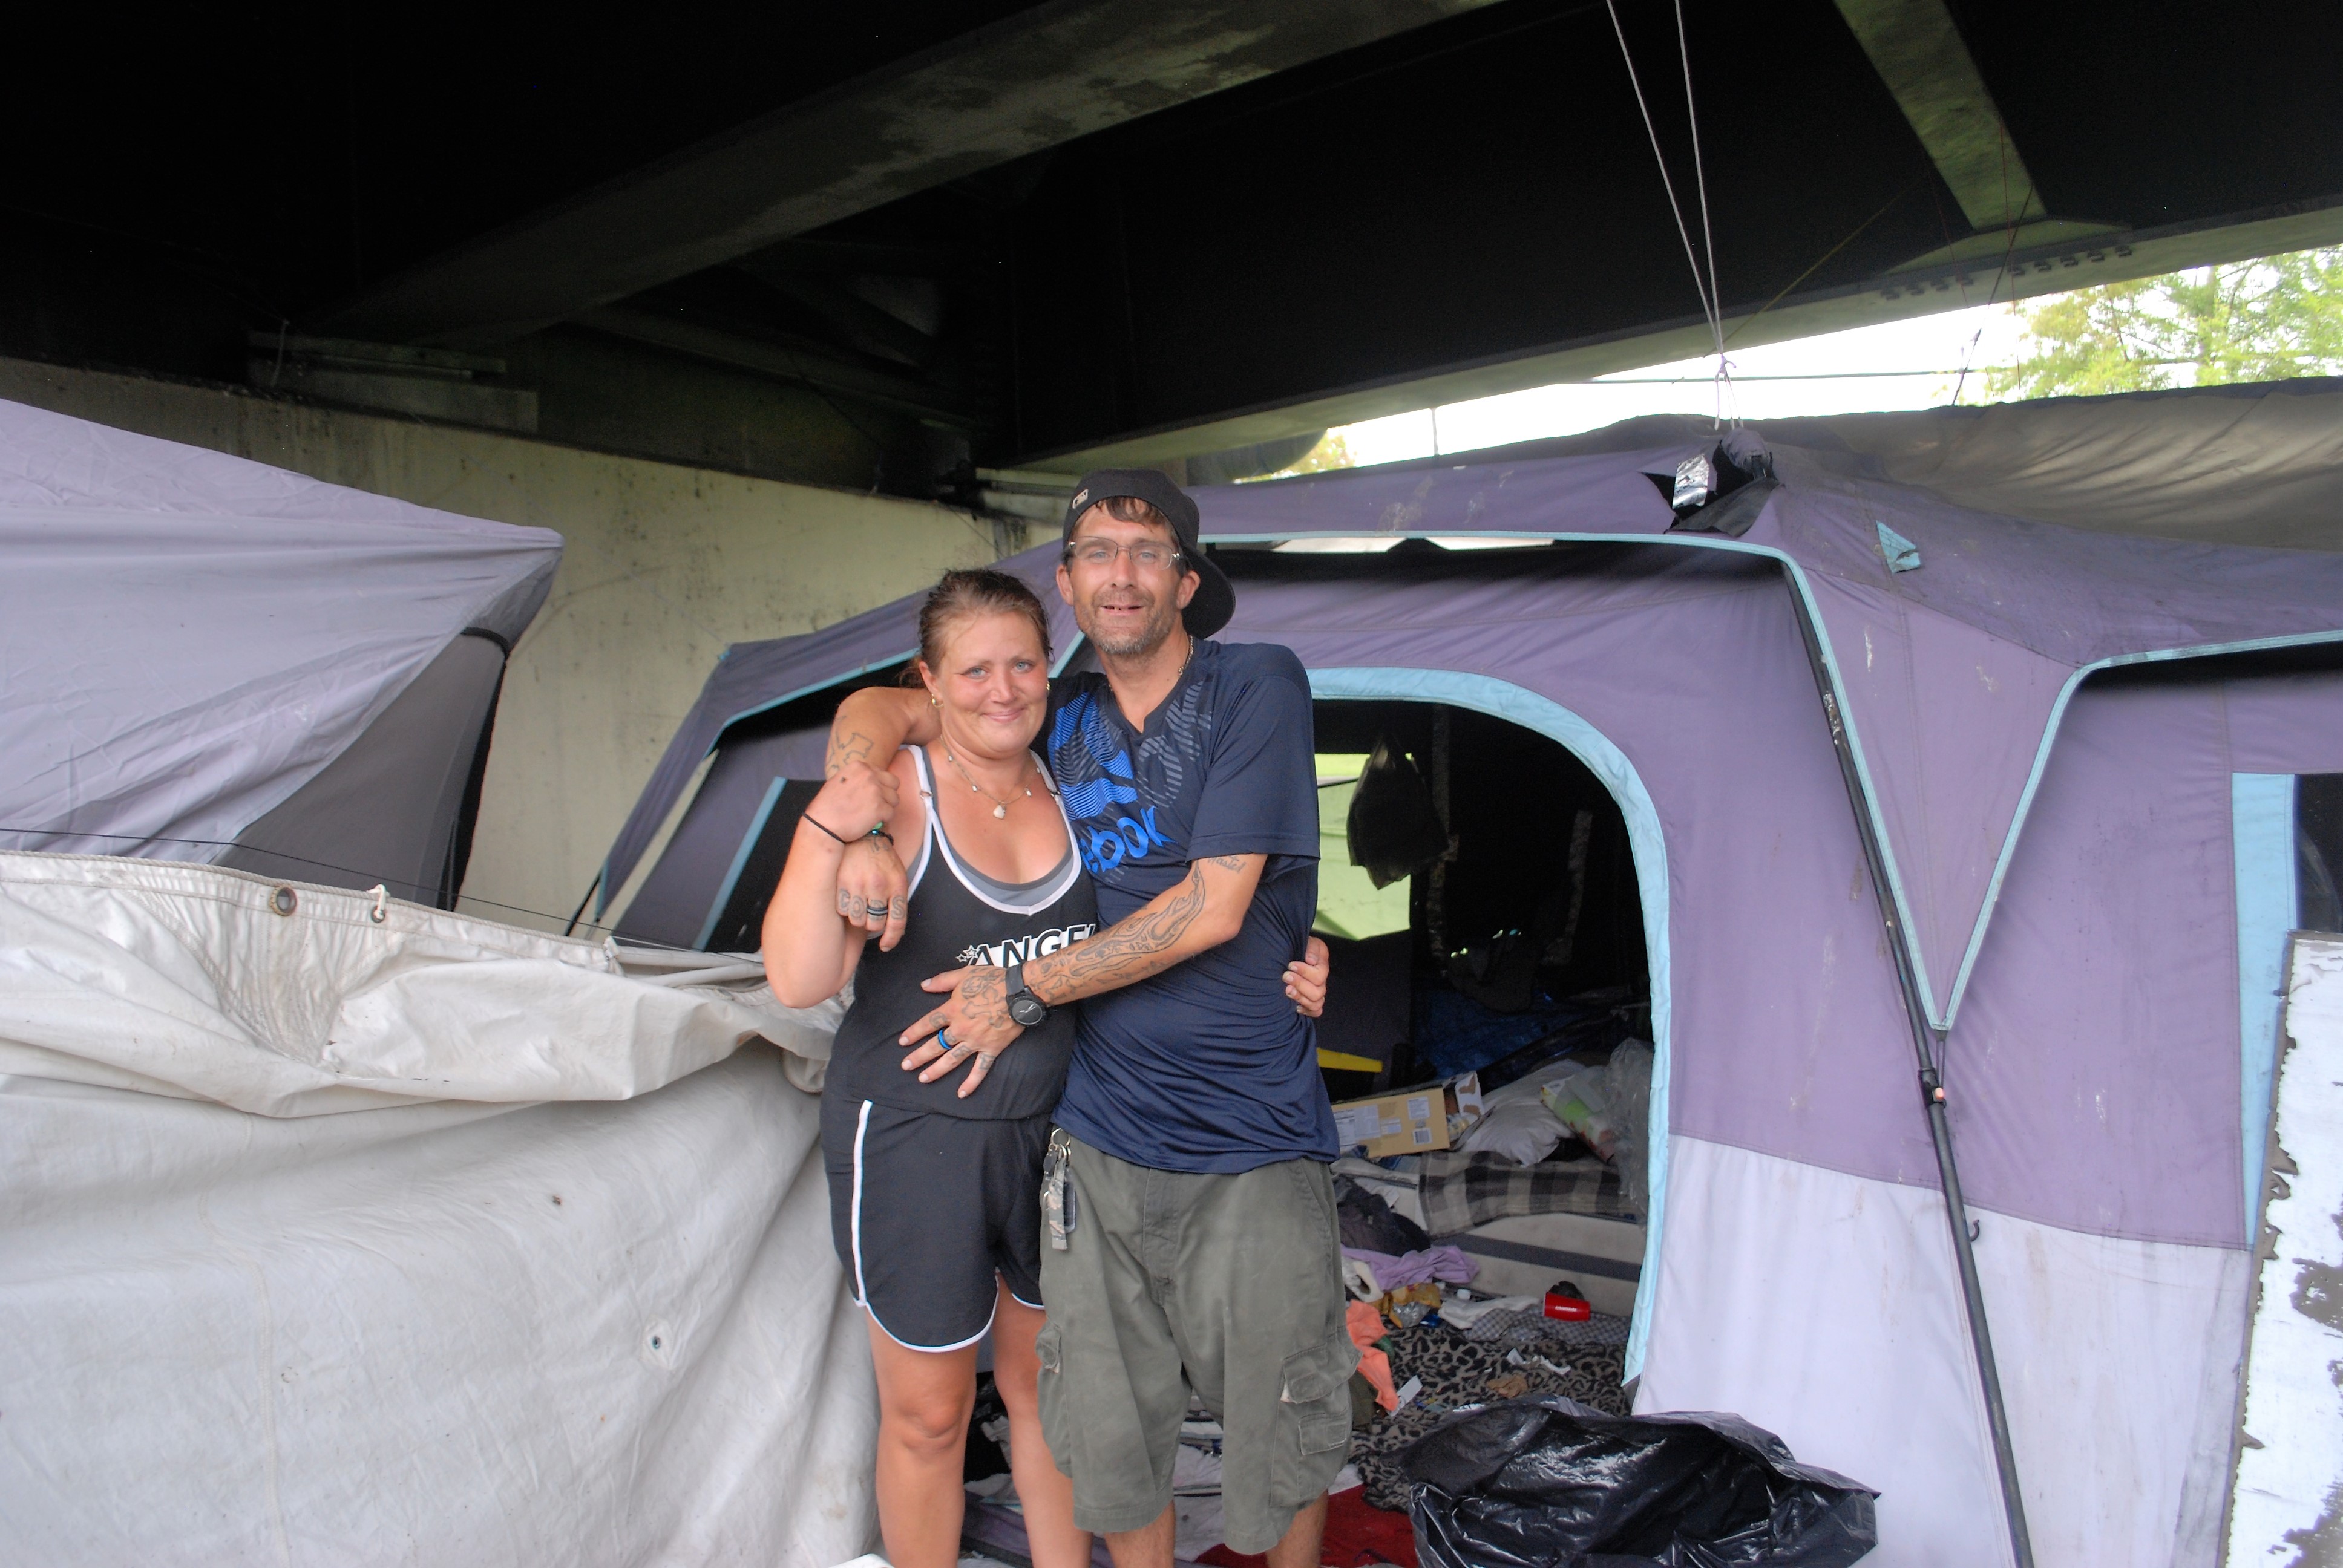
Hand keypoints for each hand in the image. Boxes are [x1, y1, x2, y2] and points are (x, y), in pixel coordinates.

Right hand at [814, 759, 896, 835]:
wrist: (823, 825)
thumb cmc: (827, 807)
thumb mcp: (838, 781)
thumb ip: (856, 777)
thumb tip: (871, 779)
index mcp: (859, 767)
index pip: (883, 773)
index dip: (880, 786)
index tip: (870, 796)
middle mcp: (869, 775)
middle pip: (894, 783)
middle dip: (888, 794)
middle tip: (877, 805)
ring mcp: (876, 791)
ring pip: (895, 799)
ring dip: (886, 808)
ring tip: (872, 815)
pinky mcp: (880, 808)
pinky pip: (891, 813)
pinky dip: (883, 820)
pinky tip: (871, 822)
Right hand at [834, 835, 909, 947]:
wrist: (860, 834)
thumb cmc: (880, 858)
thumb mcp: (897, 875)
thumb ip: (897, 900)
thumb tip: (893, 930)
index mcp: (897, 884)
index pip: (897, 921)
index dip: (892, 939)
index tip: (886, 945)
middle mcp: (879, 885)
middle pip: (875, 925)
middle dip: (873, 923)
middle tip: (870, 911)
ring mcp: (859, 884)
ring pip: (857, 920)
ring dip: (858, 917)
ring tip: (858, 902)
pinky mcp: (841, 883)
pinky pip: (842, 910)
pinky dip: (844, 908)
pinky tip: (847, 895)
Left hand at [897, 966, 1024, 1097]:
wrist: (1019, 992)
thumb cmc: (993, 980)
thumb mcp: (964, 974)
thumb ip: (942, 981)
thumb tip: (923, 985)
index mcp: (953, 1010)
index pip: (928, 1023)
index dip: (914, 1032)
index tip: (902, 1041)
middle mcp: (961, 1029)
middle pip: (936, 1045)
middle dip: (919, 1056)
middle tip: (906, 1066)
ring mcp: (976, 1041)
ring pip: (952, 1059)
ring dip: (936, 1070)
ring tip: (923, 1079)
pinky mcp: (991, 1049)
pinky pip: (980, 1069)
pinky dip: (971, 1082)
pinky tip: (962, 1093)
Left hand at [1285, 935, 1330, 1016]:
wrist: (1290, 952)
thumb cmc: (1297, 946)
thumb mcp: (1305, 941)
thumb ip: (1310, 949)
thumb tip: (1311, 961)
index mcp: (1322, 964)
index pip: (1320, 975)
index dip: (1305, 972)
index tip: (1290, 965)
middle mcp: (1322, 980)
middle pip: (1318, 992)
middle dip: (1300, 984)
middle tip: (1285, 977)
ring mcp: (1317, 992)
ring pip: (1316, 1003)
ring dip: (1301, 998)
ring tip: (1287, 990)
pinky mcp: (1310, 1001)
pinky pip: (1315, 1011)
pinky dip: (1307, 1010)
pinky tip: (1296, 1006)